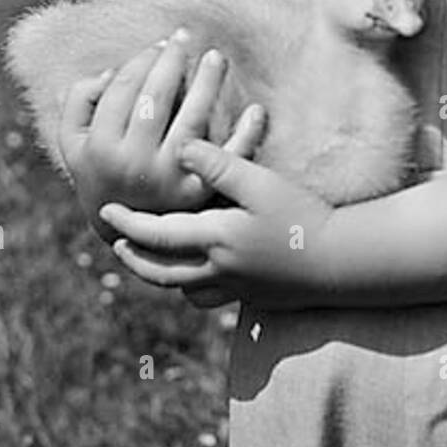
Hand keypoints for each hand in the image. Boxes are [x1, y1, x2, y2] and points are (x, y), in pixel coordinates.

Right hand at [57, 38, 263, 237]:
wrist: (127, 231)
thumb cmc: (102, 170)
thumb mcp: (74, 141)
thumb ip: (79, 101)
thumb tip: (111, 71)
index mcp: (102, 148)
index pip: (126, 88)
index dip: (143, 60)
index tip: (159, 45)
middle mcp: (134, 163)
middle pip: (157, 97)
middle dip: (173, 61)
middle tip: (185, 38)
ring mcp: (168, 178)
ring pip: (193, 118)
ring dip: (208, 82)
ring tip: (216, 57)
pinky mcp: (199, 192)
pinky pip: (227, 157)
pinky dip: (246, 133)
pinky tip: (256, 109)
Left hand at [98, 137, 335, 310]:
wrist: (339, 261)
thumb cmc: (302, 216)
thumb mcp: (261, 182)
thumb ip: (220, 164)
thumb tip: (182, 147)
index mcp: (215, 238)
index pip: (157, 234)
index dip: (128, 223)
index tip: (107, 211)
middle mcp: (216, 269)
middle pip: (159, 270)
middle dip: (133, 256)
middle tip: (116, 241)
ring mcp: (234, 288)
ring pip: (180, 288)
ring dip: (158, 274)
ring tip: (150, 256)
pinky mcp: (250, 296)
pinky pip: (206, 299)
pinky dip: (190, 288)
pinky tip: (194, 275)